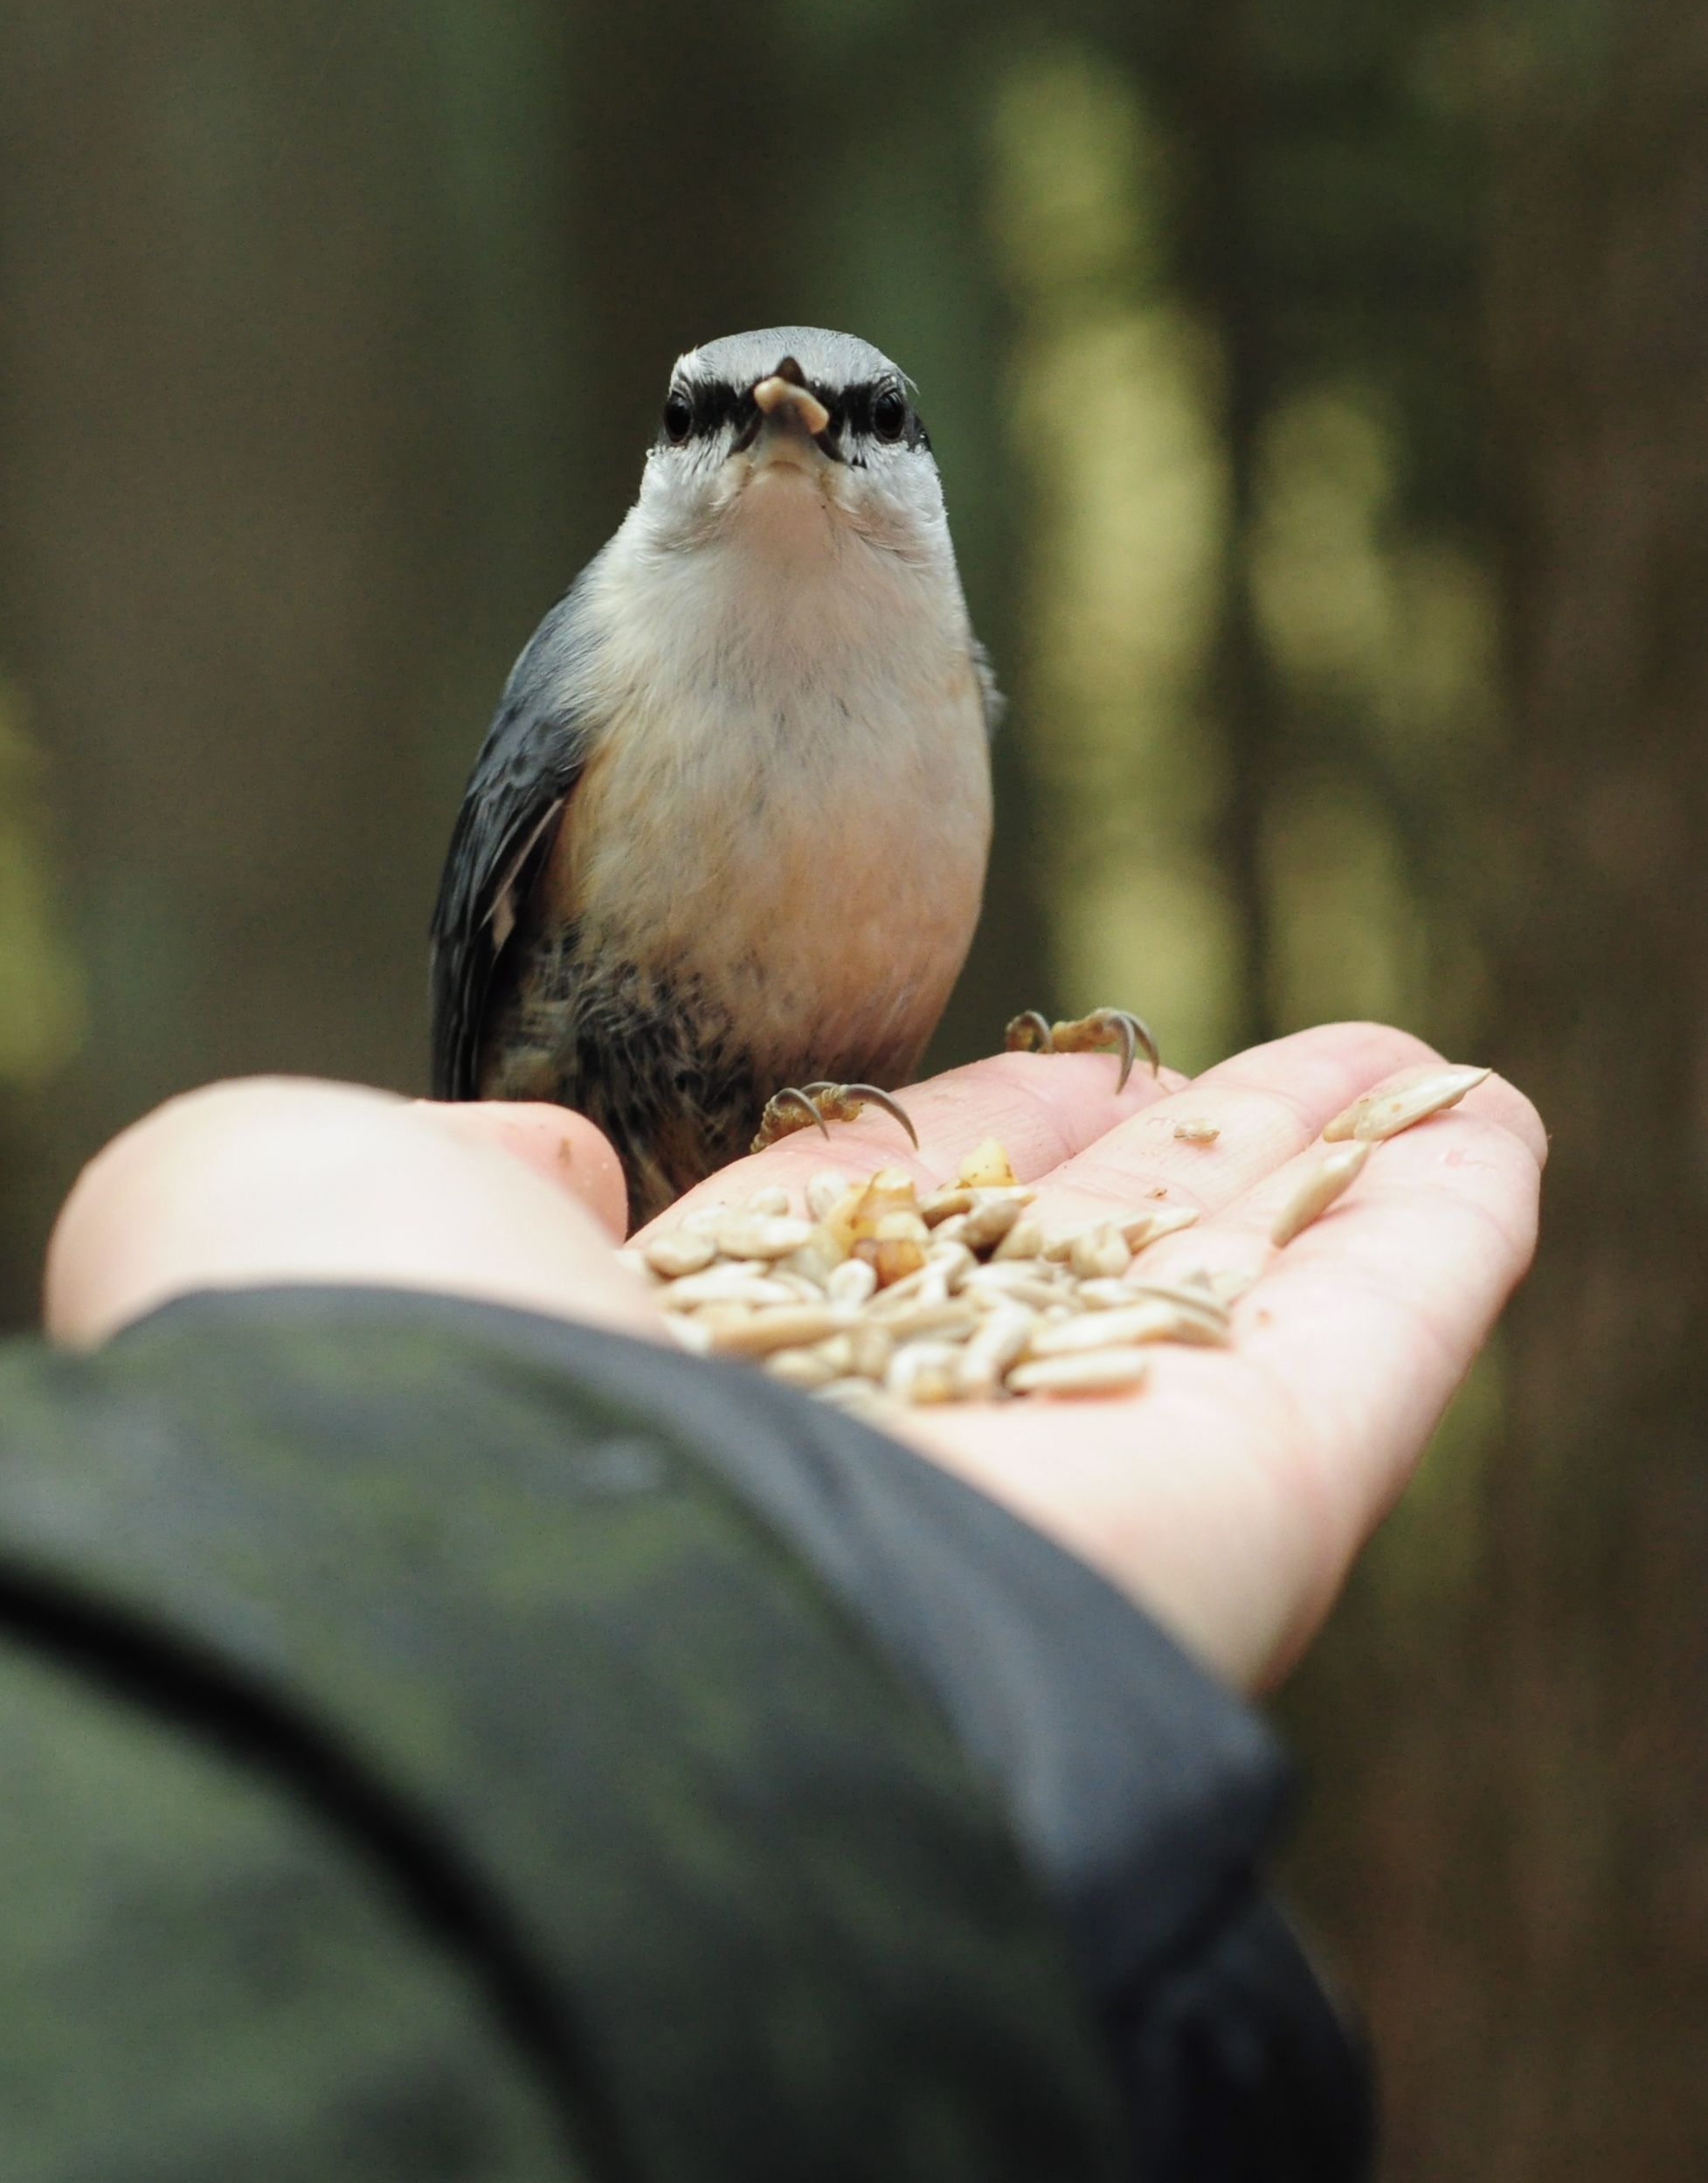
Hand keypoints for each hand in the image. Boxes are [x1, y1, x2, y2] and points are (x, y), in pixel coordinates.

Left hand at [43, 1025, 1543, 1694]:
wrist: (491, 1632)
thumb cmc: (357, 1394)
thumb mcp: (287, 1204)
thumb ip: (427, 1164)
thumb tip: (562, 1164)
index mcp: (687, 1397)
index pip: (871, 1254)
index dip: (975, 1152)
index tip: (1055, 1074)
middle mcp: (884, 1455)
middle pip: (1074, 1279)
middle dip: (1182, 1165)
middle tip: (1286, 1060)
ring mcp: (1064, 1494)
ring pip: (1231, 1311)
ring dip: (1332, 1187)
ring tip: (1425, 1069)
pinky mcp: (1224, 1525)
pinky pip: (1362, 1359)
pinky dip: (1436, 1241)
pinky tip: (1493, 1127)